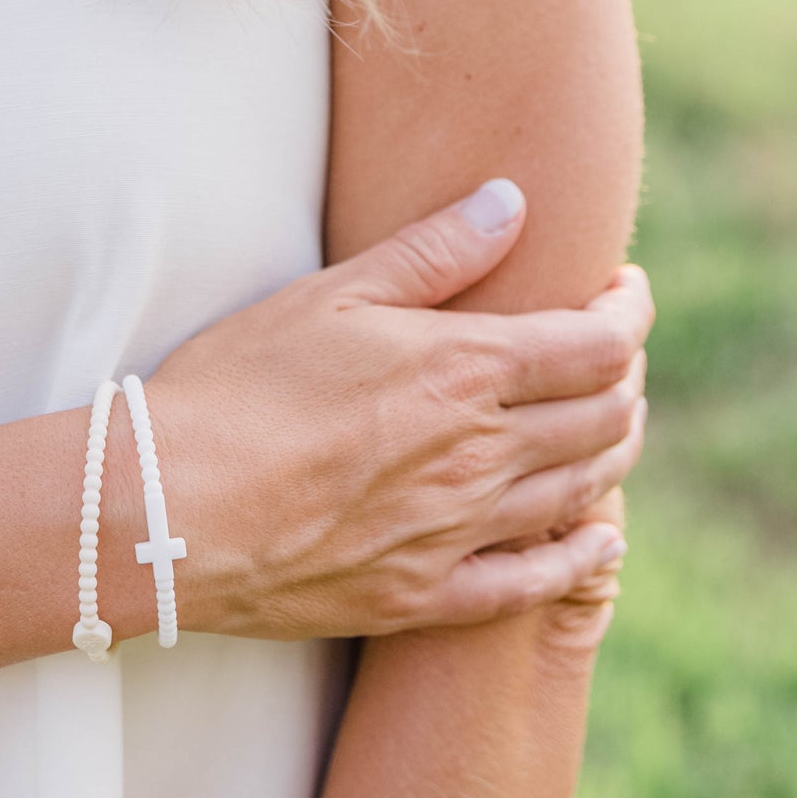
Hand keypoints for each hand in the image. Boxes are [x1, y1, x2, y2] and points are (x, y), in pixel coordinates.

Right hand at [144, 182, 651, 641]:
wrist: (167, 510)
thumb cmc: (236, 386)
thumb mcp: (331, 295)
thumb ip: (433, 250)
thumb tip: (513, 202)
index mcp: (466, 370)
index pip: (599, 343)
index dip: (629, 312)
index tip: (623, 290)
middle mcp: (482, 454)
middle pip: (606, 417)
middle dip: (627, 378)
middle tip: (613, 354)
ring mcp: (458, 532)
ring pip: (583, 492)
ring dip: (615, 452)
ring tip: (614, 423)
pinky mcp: (425, 595)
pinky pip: (535, 581)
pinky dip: (583, 556)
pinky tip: (601, 540)